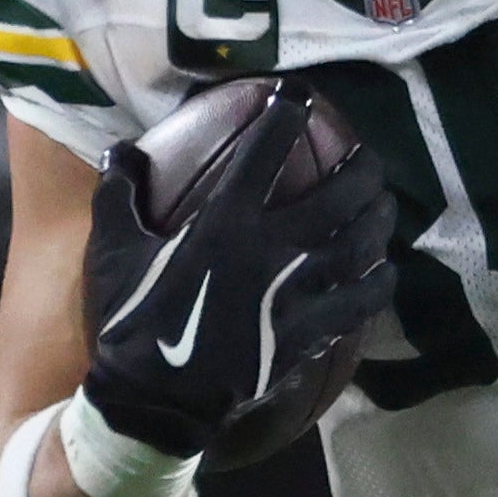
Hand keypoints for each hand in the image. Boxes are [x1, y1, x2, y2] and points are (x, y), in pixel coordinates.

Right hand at [80, 80, 396, 462]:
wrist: (155, 401)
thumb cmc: (133, 321)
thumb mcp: (114, 252)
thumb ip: (119, 194)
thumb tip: (120, 149)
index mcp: (225, 221)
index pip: (266, 148)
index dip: (286, 113)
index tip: (296, 95)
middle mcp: (274, 249)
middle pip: (339, 195)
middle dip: (360, 168)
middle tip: (367, 157)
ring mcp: (299, 294)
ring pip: (360, 244)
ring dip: (377, 218)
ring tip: (383, 203)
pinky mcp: (311, 334)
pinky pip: (360, 302)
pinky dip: (377, 282)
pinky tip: (383, 270)